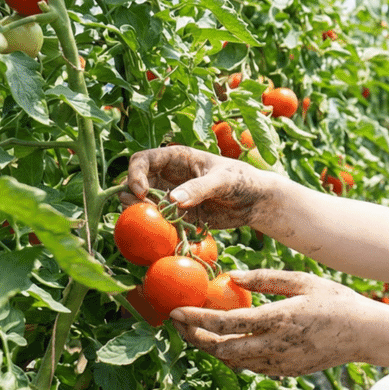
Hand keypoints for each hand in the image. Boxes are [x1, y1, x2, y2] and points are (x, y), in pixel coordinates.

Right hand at [122, 145, 270, 229]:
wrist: (256, 201)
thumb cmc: (242, 180)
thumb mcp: (223, 181)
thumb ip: (199, 188)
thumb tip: (173, 199)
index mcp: (177, 158)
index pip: (143, 160)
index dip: (135, 174)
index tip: (141, 192)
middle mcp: (170, 176)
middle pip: (137, 182)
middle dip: (132, 194)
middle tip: (139, 209)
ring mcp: (173, 196)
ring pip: (144, 203)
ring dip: (140, 212)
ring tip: (148, 220)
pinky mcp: (179, 215)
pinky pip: (159, 220)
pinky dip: (156, 226)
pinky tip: (163, 231)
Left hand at [170, 269, 386, 375]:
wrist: (364, 334)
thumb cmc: (335, 301)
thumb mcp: (302, 280)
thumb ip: (265, 279)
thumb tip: (231, 276)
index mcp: (278, 318)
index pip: (226, 322)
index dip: (196, 318)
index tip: (176, 311)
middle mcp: (275, 345)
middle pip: (220, 348)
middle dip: (194, 337)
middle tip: (177, 322)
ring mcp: (279, 362)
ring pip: (231, 361)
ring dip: (209, 347)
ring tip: (195, 330)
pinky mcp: (283, 372)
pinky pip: (248, 366)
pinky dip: (230, 354)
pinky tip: (225, 340)